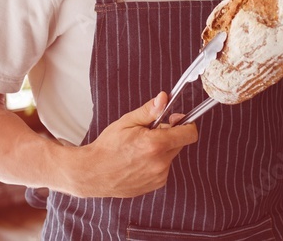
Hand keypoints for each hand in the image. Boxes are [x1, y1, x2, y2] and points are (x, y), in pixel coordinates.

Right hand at [71, 92, 197, 197]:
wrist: (93, 173)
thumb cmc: (108, 147)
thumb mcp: (127, 122)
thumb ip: (149, 110)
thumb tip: (164, 98)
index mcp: (155, 144)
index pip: (189, 133)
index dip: (186, 123)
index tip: (175, 118)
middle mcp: (160, 163)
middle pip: (179, 143)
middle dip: (169, 135)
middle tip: (148, 133)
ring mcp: (159, 176)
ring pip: (170, 155)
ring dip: (161, 149)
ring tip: (139, 149)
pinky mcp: (155, 185)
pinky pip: (163, 168)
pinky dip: (155, 162)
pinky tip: (138, 161)